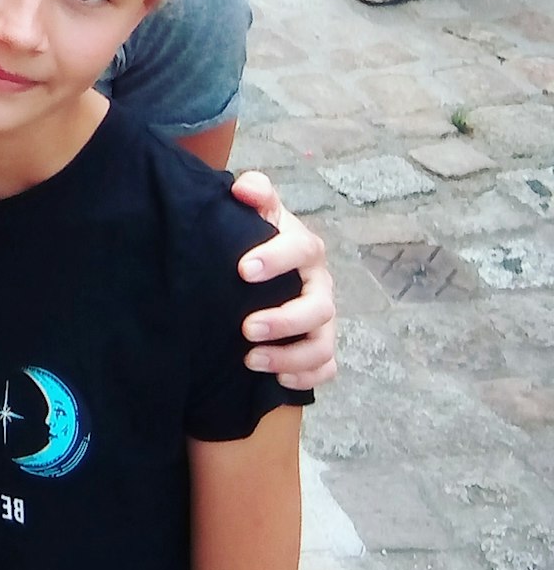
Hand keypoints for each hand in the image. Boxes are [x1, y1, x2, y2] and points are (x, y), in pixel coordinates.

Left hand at [230, 172, 336, 388]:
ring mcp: (323, 319)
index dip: (276, 259)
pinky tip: (276, 381)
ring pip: (323, 344)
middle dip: (284, 321)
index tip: (243, 270)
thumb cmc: (256, 237)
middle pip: (318, 308)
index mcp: (304, 248)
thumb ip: (255, 192)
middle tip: (246, 328)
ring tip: (250, 360)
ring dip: (290, 357)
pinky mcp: (321, 346)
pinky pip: (326, 368)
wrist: (260, 267)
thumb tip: (244, 188)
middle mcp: (319, 285)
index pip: (302, 249)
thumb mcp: (256, 212)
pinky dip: (305, 377)